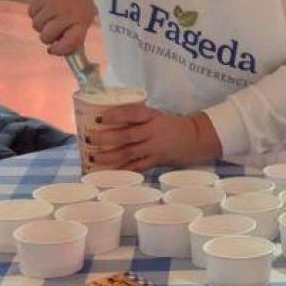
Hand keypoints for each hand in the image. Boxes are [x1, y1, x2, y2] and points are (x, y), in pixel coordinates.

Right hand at [28, 0, 95, 55]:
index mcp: (82, 18)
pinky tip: (44, 2)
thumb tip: (68, 51)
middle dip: (47, 35)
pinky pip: (31, 15)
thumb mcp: (84, 11)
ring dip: (41, 23)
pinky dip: (35, 12)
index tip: (53, 50)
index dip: (60, 51)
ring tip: (51, 10)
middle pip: (47, 38)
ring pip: (37, 27)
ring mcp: (51, 7)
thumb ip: (77, 30)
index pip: (70, 44)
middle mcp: (67, 14)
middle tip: (52, 26)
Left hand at [84, 104, 223, 170]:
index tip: (101, 118)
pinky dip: (121, 170)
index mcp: (152, 117)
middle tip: (89, 138)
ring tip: (94, 156)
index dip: (116, 115)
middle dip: (106, 138)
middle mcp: (153, 132)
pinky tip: (108, 171)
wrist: (196, 139)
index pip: (133, 113)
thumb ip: (135, 117)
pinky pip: (136, 167)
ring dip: (109, 156)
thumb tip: (105, 118)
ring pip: (128, 153)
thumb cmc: (170, 125)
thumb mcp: (156, 115)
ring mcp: (154, 148)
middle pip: (127, 136)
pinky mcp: (155, 161)